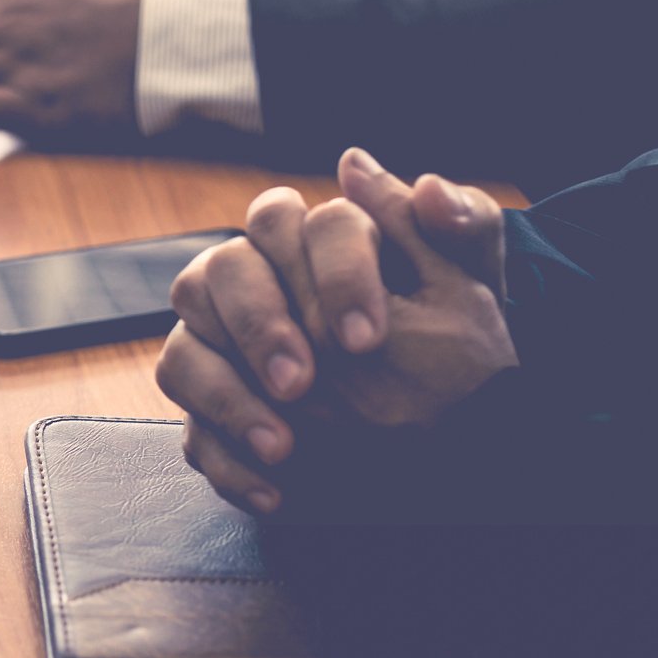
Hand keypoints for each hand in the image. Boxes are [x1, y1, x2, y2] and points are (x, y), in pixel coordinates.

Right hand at [157, 148, 517, 512]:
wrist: (455, 437)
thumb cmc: (461, 350)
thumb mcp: (474, 287)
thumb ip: (446, 221)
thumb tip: (361, 166)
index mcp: (306, 243)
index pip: (286, 220)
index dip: (325, 275)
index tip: (368, 338)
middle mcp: (250, 288)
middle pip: (215, 275)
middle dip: (257, 327)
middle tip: (304, 382)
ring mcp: (222, 356)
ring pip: (182, 356)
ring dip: (227, 400)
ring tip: (285, 447)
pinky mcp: (216, 420)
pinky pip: (192, 436)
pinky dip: (228, 464)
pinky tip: (276, 492)